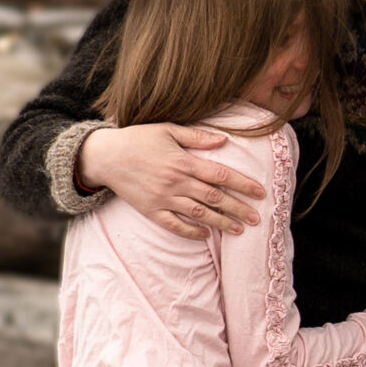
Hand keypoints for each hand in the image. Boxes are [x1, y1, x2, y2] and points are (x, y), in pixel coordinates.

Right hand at [78, 124, 264, 238]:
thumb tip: (224, 140)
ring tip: (239, 229)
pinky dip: (191, 231)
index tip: (260, 192)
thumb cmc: (139, 139)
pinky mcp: (151, 210)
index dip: (242, 184)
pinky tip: (206, 236)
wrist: (105, 157)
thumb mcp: (168, 130)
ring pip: (198, 213)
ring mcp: (163, 198)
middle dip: (237, 208)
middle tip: (257, 218)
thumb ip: (197, 137)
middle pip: (214, 198)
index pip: (220, 175)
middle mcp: (176, 182)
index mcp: (183, 162)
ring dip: (220, 222)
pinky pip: (173, 225)